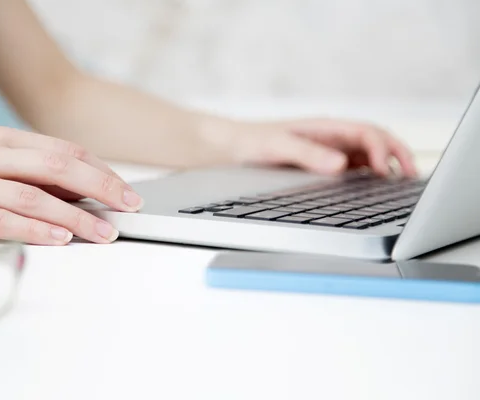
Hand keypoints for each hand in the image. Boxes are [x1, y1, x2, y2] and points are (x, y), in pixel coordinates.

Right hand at [0, 127, 143, 244]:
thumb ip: (21, 170)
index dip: (99, 170)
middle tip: (129, 205)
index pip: (62, 150)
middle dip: (100, 187)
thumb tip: (71, 189)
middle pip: (56, 166)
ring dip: (75, 215)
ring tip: (104, 231)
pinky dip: (33, 229)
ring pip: (32, 195)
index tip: (125, 189)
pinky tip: (59, 238)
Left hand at [203, 118, 416, 176]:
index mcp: (326, 127)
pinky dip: (372, 175)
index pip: (366, 132)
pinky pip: (356, 167)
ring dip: (388, 164)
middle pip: (376, 140)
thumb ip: (308, 154)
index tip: (385, 171)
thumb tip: (342, 165)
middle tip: (411, 175)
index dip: (382, 149)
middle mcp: (332, 137)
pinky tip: (376, 188)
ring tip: (402, 183)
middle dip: (397, 154)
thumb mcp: (278, 147)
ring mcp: (330, 150)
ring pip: (369, 154)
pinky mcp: (324, 163)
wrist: (232, 149)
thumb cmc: (253, 143)